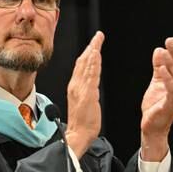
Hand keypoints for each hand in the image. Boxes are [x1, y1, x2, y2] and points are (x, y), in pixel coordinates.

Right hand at [65, 31, 103, 156]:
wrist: (78, 135)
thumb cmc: (81, 123)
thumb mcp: (83, 104)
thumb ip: (85, 92)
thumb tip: (89, 85)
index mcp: (74, 88)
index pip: (80, 66)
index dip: (87, 53)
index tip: (93, 44)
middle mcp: (75, 86)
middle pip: (82, 62)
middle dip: (91, 47)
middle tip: (98, 36)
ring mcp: (80, 89)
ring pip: (86, 65)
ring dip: (93, 51)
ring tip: (98, 40)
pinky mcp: (87, 94)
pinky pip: (91, 75)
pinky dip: (93, 63)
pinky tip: (96, 54)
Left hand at [140, 37, 172, 160]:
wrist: (152, 126)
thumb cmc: (156, 105)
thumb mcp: (157, 82)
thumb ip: (159, 67)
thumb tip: (159, 50)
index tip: (172, 40)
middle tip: (170, 40)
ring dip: (171, 62)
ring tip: (163, 50)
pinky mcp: (171, 105)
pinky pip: (172, 89)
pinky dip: (167, 77)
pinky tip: (161, 68)